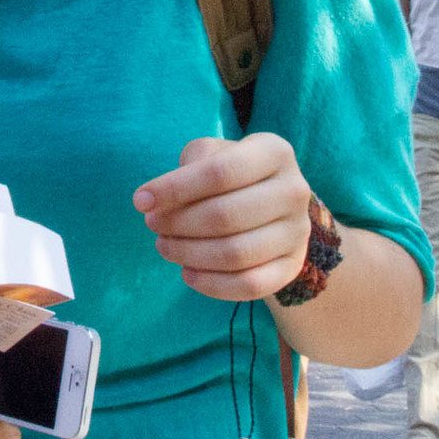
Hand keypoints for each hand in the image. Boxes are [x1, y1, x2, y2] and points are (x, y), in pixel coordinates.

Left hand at [135, 134, 312, 300]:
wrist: (275, 205)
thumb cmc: (232, 173)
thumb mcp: (212, 154)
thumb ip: (189, 166)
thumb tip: (156, 200)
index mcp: (275, 152)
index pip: (219, 172)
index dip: (174, 189)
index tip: (140, 201)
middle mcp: (294, 191)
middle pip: (225, 216)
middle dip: (178, 224)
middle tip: (152, 225)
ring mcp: (298, 232)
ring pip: (235, 253)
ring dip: (189, 254)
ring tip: (165, 246)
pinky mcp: (292, 267)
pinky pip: (250, 286)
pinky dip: (212, 285)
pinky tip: (187, 273)